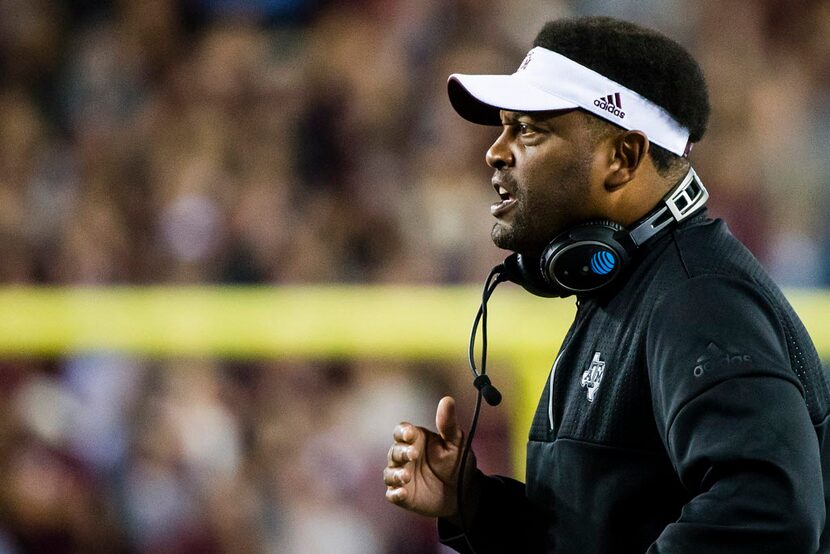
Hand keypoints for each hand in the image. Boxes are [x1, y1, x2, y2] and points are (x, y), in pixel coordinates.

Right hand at [383, 396, 474, 519]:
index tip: (410, 434)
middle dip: (401, 452)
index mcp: (416, 440)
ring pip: (389, 473)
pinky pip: (392, 494)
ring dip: (395, 474)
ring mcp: (402, 476)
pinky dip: (395, 493)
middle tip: (413, 455)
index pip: (401, 431)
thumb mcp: (456, 442)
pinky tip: (402, 493)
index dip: (403, 432)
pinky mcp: (404, 495)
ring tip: (406, 476)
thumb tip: (447, 399)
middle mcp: (405, 456)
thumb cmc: (457, 462)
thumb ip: (448, 424)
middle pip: (394, 451)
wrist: (464, 493)